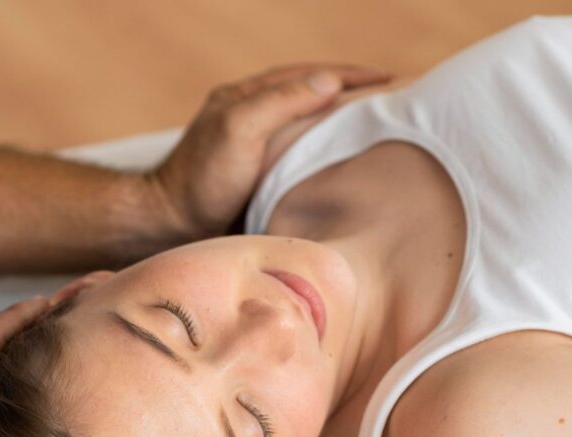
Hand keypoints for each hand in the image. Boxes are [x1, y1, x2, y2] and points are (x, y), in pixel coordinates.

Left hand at [150, 64, 390, 237]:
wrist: (170, 226)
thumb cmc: (200, 180)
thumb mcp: (238, 130)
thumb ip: (280, 102)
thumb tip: (330, 81)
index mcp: (249, 98)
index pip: (312, 76)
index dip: (354, 75)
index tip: (394, 79)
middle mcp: (254, 118)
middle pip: (315, 98)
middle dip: (357, 96)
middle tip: (401, 102)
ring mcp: (258, 149)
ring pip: (311, 129)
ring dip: (347, 127)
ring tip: (387, 131)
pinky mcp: (259, 179)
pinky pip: (303, 159)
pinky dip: (331, 157)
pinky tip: (351, 169)